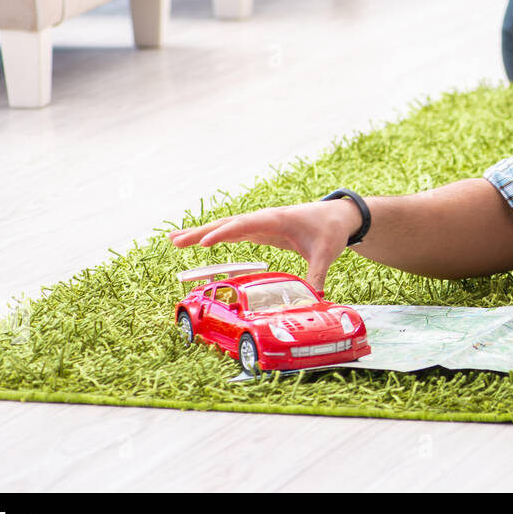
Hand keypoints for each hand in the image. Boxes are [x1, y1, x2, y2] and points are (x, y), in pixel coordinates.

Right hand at [168, 200, 358, 292]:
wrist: (338, 215)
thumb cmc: (331, 230)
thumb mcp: (326, 253)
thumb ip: (317, 275)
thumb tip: (313, 298)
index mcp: (277, 219)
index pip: (246, 225)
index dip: (224, 233)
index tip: (204, 242)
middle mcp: (264, 218)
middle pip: (227, 224)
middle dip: (200, 232)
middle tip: (174, 242)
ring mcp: (260, 223)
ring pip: (226, 227)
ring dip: (201, 233)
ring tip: (174, 240)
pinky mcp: (261, 230)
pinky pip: (233, 232)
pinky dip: (214, 235)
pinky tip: (198, 241)